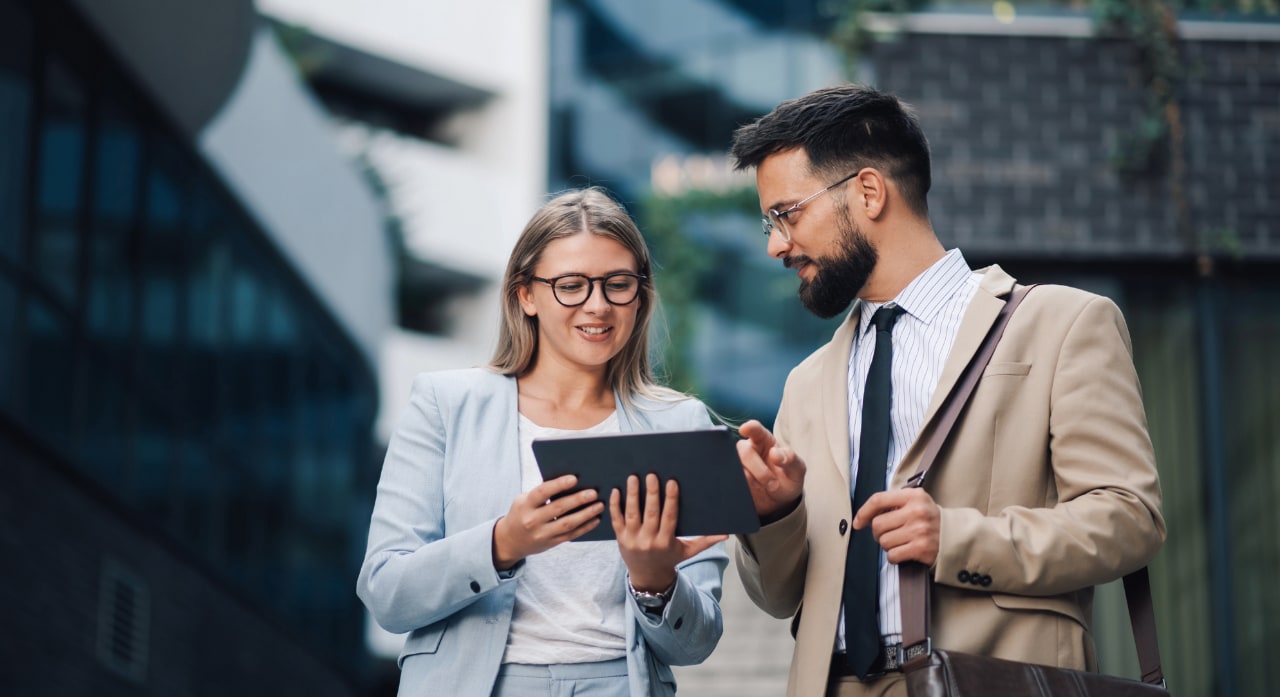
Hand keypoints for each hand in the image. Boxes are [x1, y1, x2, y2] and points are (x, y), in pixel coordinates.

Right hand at [492, 475, 603, 569]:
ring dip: (586, 514)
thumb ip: (542, 493)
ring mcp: (542, 534)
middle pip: (558, 508)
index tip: (574, 478)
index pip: (542, 492)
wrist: (510, 540)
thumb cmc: (522, 512)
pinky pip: (570, 535)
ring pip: (567, 524)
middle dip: (578, 500)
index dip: (558, 485)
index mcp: (525, 505)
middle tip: (594, 492)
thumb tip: (570, 481)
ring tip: (599, 505)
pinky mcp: (550, 543)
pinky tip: (596, 520)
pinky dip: (585, 527)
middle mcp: (532, 520)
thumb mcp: (524, 500)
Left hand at [610, 474, 725, 591]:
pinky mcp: (620, 538)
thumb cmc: (670, 559)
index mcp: (666, 541)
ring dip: (632, 495)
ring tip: (634, 477)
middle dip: (652, 493)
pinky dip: (615, 505)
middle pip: (650, 513)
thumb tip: (726, 535)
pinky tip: (617, 490)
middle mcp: (649, 540)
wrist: (647, 577)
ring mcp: (632, 539)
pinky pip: (617, 519)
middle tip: (652, 475)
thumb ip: (706, 541)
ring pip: (632, 514)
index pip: (669, 517)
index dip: (671, 499)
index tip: (672, 482)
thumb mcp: (688, 552)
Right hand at [736, 420, 805, 517]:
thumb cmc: (788, 479)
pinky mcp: (734, 479)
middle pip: (744, 451)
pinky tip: (756, 490)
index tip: (745, 429)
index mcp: (765, 440)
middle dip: (759, 469)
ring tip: (768, 487)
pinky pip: (733, 480)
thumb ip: (791, 459)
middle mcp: (749, 449)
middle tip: (773, 483)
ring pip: (736, 467)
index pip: (756, 430)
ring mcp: (740, 465)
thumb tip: (775, 453)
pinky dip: (745, 487)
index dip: (750, 428)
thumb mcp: (797, 469)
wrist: (779, 500)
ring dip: (752, 480)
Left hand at [852, 488, 940, 565]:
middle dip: (878, 532)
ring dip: (887, 545)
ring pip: (883, 541)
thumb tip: (865, 516)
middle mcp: (916, 511)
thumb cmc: (930, 519)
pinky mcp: (921, 548)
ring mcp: (919, 530)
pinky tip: (904, 551)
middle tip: (889, 533)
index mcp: (913, 496)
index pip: (878, 500)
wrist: (956, 536)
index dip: (863, 512)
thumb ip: (894, 503)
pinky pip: (892, 555)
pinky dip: (894, 556)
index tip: (858, 522)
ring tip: (900, 542)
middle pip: (878, 524)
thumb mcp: (916, 502)